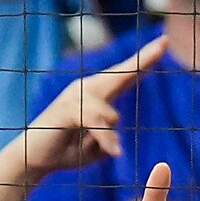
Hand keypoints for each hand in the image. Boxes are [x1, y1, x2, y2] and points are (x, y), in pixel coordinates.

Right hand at [26, 37, 161, 175]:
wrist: (33, 158)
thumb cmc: (65, 151)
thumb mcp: (96, 148)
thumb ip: (109, 138)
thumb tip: (114, 129)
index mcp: (97, 94)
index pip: (125, 76)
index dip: (144, 60)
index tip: (164, 42)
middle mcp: (87, 89)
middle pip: (121, 74)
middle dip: (143, 60)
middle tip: (165, 42)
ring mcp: (75, 96)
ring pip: (110, 113)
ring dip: (106, 138)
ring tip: (95, 150)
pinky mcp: (67, 109)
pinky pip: (95, 122)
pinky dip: (105, 139)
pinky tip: (114, 152)